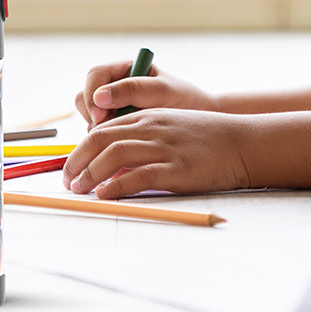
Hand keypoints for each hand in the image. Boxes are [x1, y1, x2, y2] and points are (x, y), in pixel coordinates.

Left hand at [63, 109, 251, 198]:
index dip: (81, 150)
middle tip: (68, 181)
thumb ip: (144, 138)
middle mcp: (152, 127)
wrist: (243, 142)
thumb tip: (114, 163)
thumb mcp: (171, 128)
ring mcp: (164, 147)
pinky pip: (137, 176)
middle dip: (77, 161)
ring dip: (90, 173)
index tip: (71, 168)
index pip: (103, 129)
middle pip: (101, 139)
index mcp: (149, 116)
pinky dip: (115, 186)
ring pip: (114, 154)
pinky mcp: (177, 168)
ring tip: (80, 190)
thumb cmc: (208, 139)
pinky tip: (105, 195)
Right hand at [74, 58, 218, 128]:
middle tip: (106, 131)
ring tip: (121, 139)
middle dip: (91, 115)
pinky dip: (104, 142)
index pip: (96, 75)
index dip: (92, 94)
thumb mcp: (163, 91)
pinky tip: (122, 148)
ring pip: (89, 118)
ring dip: (97, 130)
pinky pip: (99, 135)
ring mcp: (114, 108)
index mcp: (125, 70)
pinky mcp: (116, 128)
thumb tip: (99, 96)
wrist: (200, 121)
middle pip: (85, 96)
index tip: (100, 115)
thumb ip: (132, 90)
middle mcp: (115, 87)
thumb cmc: (185, 100)